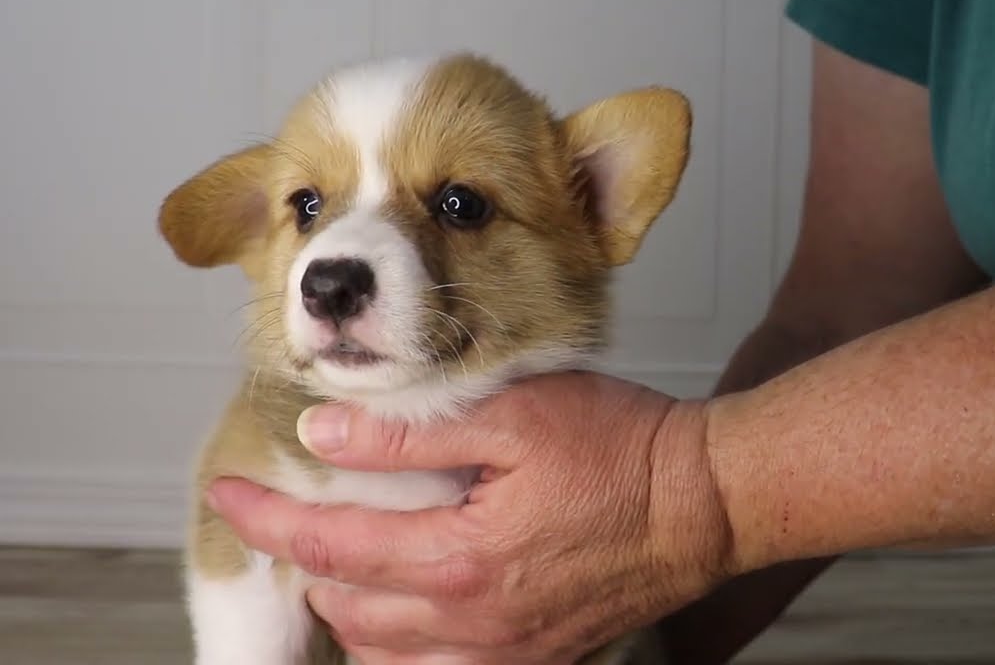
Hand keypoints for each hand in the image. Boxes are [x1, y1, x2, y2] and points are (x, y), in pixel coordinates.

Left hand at [206, 370, 733, 663]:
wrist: (705, 502)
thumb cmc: (623, 449)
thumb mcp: (515, 415)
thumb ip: (412, 431)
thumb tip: (324, 434)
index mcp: (459, 555)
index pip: (326, 544)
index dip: (266, 516)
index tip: (228, 493)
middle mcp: (472, 620)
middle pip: (346, 609)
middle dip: (305, 562)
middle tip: (297, 517)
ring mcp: (506, 651)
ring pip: (386, 657)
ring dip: (350, 612)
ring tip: (346, 564)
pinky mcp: (536, 660)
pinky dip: (403, 651)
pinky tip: (409, 615)